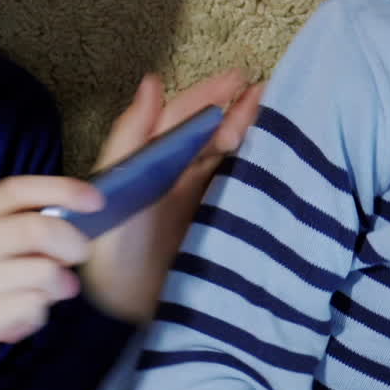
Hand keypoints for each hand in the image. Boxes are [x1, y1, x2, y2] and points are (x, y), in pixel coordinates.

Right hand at [0, 174, 104, 389]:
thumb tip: (51, 247)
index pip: (20, 189)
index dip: (64, 189)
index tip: (95, 199)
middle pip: (40, 229)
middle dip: (72, 242)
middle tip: (77, 256)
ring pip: (43, 273)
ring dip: (59, 285)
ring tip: (50, 295)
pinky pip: (30, 311)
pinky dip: (37, 315)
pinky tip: (21, 322)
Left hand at [79, 70, 262, 321]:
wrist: (121, 311)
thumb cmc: (110, 245)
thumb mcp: (116, 183)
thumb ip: (132, 134)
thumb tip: (153, 81)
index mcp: (151, 164)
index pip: (184, 122)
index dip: (209, 98)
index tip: (239, 78)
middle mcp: (177, 179)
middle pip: (212, 138)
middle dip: (237, 112)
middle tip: (266, 92)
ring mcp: (199, 204)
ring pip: (229, 161)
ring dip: (251, 137)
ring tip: (279, 116)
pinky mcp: (217, 230)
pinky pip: (240, 194)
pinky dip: (257, 174)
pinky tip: (279, 161)